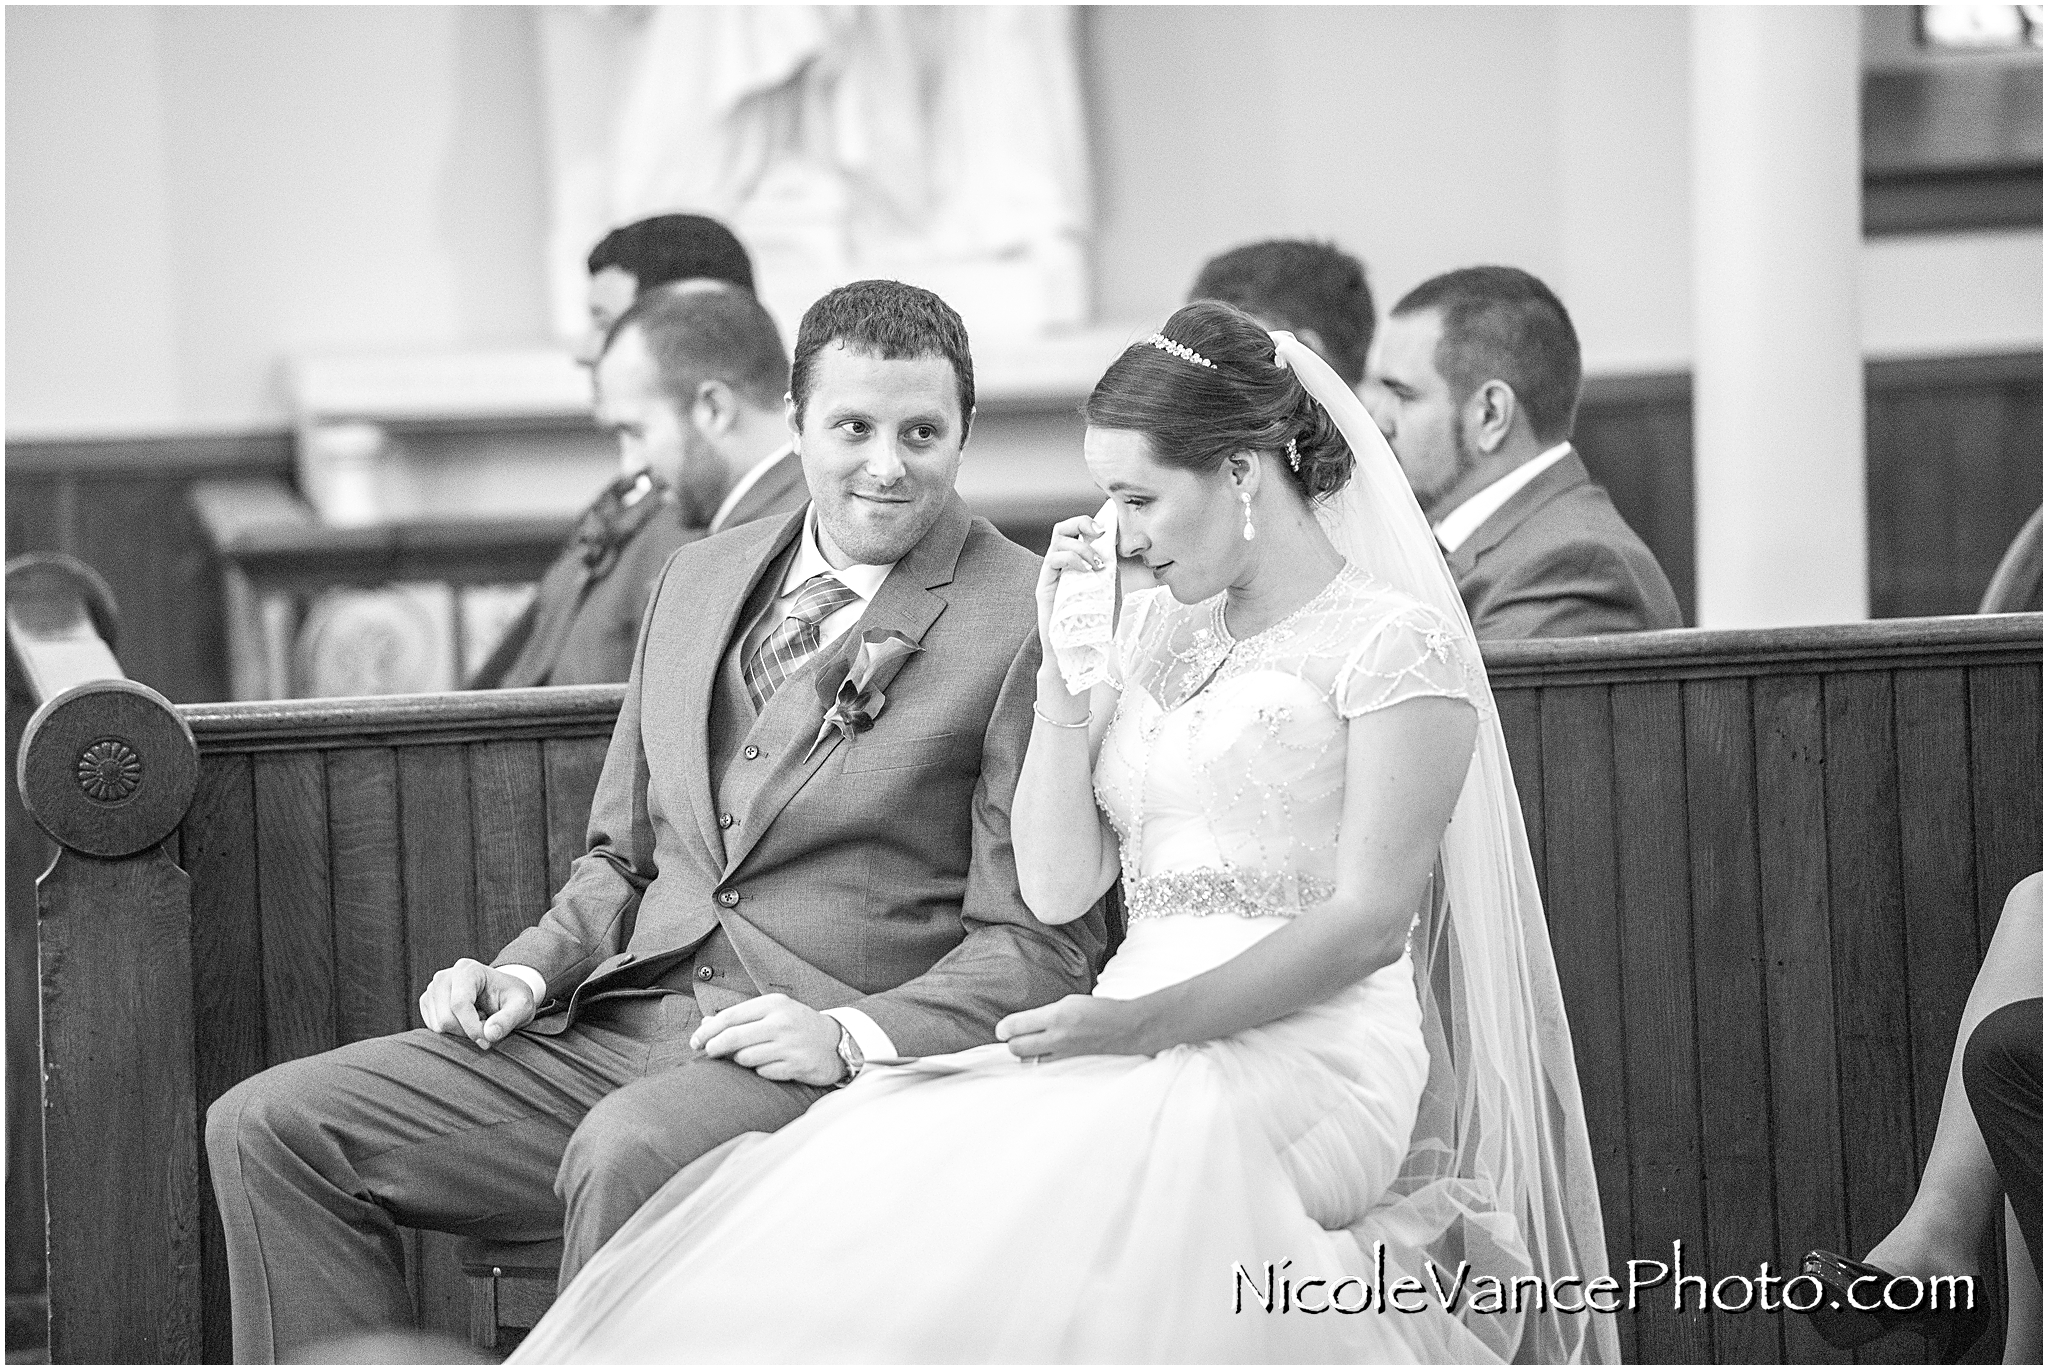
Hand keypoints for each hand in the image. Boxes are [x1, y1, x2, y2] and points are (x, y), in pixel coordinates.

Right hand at [418, 958, 535, 1049]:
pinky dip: (452, 1031)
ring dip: (461, 1032)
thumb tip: (489, 1034)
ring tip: (478, 1019)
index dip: (473, 1028)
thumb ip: (508, 1019)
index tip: (488, 1040)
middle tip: (487, 1026)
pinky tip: (466, 1020)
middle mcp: (445, 976)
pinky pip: (433, 1028)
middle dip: (467, 1031)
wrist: (504, 994)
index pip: (460, 1004)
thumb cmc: (513, 998)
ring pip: (438, 1026)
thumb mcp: (521, 1006)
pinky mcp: (428, 1002)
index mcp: (467, 970)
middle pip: (446, 1018)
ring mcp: (433, 989)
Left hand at [690, 993, 844, 1085]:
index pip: (730, 1016)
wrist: (835, 1041)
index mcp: (773, 1004)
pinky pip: (763, 1072)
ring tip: (747, 1057)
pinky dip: (760, 1070)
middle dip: (714, 1047)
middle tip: (707, 1053)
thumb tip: (706, 1023)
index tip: (696, 1040)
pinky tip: (768, 1065)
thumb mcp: (772, 1012)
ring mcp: (790, 1045)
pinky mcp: (796, 1065)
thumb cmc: (796, 1025)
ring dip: (740, 1060)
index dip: (707, 1030)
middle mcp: (781, 1022)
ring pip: (745, 1058)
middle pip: (733, 1037)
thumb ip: (740, 1017)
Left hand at [996, 994, 1149, 1061]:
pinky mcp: (1071, 1067)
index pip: (1017, 1026)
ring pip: (1029, 1061)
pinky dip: (1040, 1063)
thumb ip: (1043, 1014)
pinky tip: (1044, 1057)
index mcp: (1057, 1015)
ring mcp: (1064, 1055)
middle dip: (1012, 1042)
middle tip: (1015, 1037)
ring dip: (1026, 1054)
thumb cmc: (1100, 1011)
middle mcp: (1058, 1037)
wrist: (1128, 1029)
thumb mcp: (1070, 1002)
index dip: (1004, 1029)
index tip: (1001, 1030)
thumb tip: (1017, 1025)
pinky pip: (1045, 1069)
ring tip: (1032, 1047)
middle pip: (1016, 1048)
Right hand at [1034, 513, 1110, 655]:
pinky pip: (1053, 560)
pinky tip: (1086, 571)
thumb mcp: (1111, 593)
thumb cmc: (1096, 627)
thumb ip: (1112, 572)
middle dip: (1082, 522)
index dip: (1090, 523)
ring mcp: (1051, 575)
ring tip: (1097, 564)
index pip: (1076, 532)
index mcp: (1076, 564)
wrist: (1081, 653)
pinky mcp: (1044, 587)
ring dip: (1082, 546)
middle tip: (1099, 533)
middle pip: (1063, 528)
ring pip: (1058, 540)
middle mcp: (1062, 566)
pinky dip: (1072, 559)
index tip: (1108, 528)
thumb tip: (1115, 550)